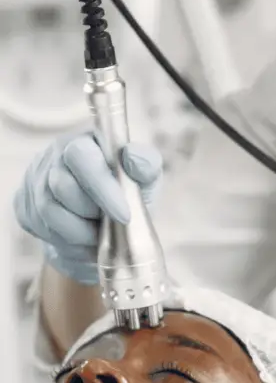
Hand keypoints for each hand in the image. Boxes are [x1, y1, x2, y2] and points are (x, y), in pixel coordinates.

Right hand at [14, 130, 162, 285]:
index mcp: (85, 141)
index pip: (81, 156)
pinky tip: (83, 238)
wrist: (105, 227)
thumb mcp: (144, 180)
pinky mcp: (24, 204)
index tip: (124, 215)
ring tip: (99, 233)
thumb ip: (145, 165)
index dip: (102, 187)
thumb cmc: (126, 196)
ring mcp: (35, 179)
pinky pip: (39, 227)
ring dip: (80, 231)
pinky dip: (66, 241)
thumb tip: (133, 157)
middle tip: (111, 223)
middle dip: (92, 212)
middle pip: (62, 186)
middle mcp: (54, 155)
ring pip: (48, 211)